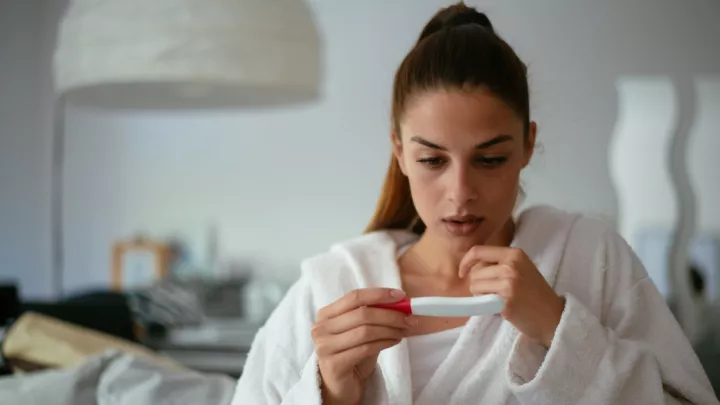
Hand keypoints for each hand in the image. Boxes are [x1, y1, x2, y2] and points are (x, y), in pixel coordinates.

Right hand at [311, 288, 411, 404]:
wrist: (341, 386)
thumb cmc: (352, 355)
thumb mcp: (361, 331)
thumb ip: (373, 315)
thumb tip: (401, 303)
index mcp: (326, 314)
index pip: (354, 297)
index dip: (379, 294)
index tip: (401, 296)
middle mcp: (321, 328)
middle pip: (362, 314)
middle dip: (390, 315)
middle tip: (409, 318)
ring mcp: (325, 346)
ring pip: (365, 331)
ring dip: (390, 329)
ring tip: (403, 331)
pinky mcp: (334, 364)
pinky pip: (365, 348)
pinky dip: (384, 343)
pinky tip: (395, 341)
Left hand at [459, 246, 564, 347]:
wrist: (553, 316)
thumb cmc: (535, 293)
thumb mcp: (521, 268)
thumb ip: (500, 263)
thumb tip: (471, 266)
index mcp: (514, 254)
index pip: (478, 251)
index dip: (466, 262)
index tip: (463, 273)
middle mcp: (511, 265)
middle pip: (475, 273)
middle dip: (479, 285)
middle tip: (494, 293)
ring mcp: (508, 283)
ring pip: (475, 286)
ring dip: (481, 295)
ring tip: (499, 300)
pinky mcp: (506, 301)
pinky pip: (481, 300)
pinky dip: (486, 305)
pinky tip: (501, 308)